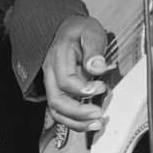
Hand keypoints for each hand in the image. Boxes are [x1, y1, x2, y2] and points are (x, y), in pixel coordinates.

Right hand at [41, 16, 112, 132]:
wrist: (71, 29)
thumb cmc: (81, 30)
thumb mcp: (91, 32)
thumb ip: (94, 50)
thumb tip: (98, 68)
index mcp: (58, 56)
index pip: (65, 80)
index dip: (82, 89)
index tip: (101, 87)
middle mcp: (51, 71)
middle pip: (56, 99)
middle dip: (78, 112)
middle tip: (98, 114)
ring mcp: (52, 82)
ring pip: (56, 109)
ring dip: (75, 121)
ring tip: (96, 124)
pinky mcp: (58, 90)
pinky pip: (61, 111)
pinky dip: (74, 121)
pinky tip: (89, 123)